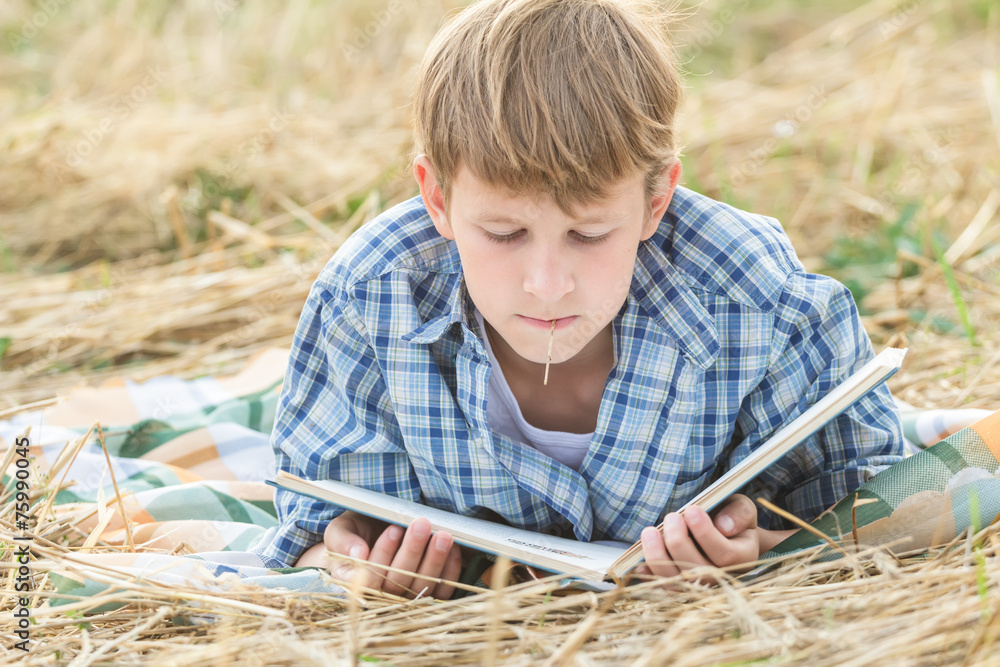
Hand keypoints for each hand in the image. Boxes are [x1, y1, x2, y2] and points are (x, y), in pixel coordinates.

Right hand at [322, 511, 462, 598]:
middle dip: (412, 550)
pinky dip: (449, 571)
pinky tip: (452, 549)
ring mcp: (405, 598)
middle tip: (422, 524)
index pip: (368, 577)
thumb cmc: (355, 533)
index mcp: (352, 581)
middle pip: (398, 580)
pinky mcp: (428, 596)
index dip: (383, 554)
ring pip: (422, 587)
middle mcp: (379, 595)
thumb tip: (358, 554)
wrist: (371, 537)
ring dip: (434, 559)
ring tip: (441, 535)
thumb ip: (343, 541)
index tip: (393, 530)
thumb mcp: (341, 530)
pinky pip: (442, 592)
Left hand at [633, 494, 759, 581]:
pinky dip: (648, 576)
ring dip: (658, 557)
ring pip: (676, 582)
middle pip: (697, 570)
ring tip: (650, 532)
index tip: (692, 510)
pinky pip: (661, 589)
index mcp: (742, 558)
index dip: (706, 533)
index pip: (725, 555)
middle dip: (679, 542)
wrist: (725, 535)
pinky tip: (639, 563)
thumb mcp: (741, 508)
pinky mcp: (679, 588)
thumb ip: (739, 513)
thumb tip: (724, 526)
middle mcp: (721, 578)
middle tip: (671, 517)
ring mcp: (698, 587)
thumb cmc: (730, 518)